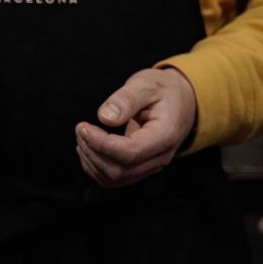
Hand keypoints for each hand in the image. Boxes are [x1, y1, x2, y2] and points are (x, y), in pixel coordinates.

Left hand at [75, 67, 196, 187]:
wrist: (182, 101)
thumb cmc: (164, 91)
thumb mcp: (147, 84)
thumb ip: (126, 99)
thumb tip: (104, 117)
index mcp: (165, 136)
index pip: (130, 153)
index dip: (102, 144)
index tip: (84, 127)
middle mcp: (160, 157)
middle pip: (120, 170)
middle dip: (93, 152)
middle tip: (80, 128)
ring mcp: (151, 166)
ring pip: (115, 179)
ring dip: (92, 160)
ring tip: (82, 135)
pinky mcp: (141, 167)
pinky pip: (115, 178)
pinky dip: (96, 167)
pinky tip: (88, 148)